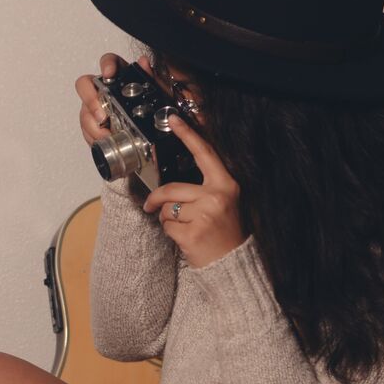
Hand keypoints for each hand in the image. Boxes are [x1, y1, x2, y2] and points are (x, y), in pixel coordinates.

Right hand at [75, 52, 164, 151]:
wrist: (148, 135)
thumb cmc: (149, 111)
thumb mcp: (156, 95)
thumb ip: (151, 78)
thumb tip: (143, 62)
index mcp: (119, 77)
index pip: (108, 61)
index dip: (106, 65)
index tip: (109, 73)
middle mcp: (103, 89)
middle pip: (85, 85)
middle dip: (90, 100)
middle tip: (102, 115)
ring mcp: (95, 106)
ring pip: (85, 111)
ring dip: (94, 125)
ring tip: (107, 134)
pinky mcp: (92, 124)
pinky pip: (86, 129)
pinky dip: (94, 137)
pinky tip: (105, 140)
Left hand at [142, 117, 245, 267]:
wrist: (233, 263)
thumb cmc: (223, 231)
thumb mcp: (221, 202)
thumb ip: (202, 186)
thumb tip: (170, 182)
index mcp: (226, 184)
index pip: (204, 154)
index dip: (188, 135)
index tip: (174, 120)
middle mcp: (216, 197)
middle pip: (171, 188)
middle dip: (156, 199)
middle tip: (150, 205)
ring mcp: (205, 215)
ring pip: (166, 209)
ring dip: (167, 219)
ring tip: (185, 226)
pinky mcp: (192, 234)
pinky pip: (166, 226)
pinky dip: (169, 232)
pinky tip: (185, 237)